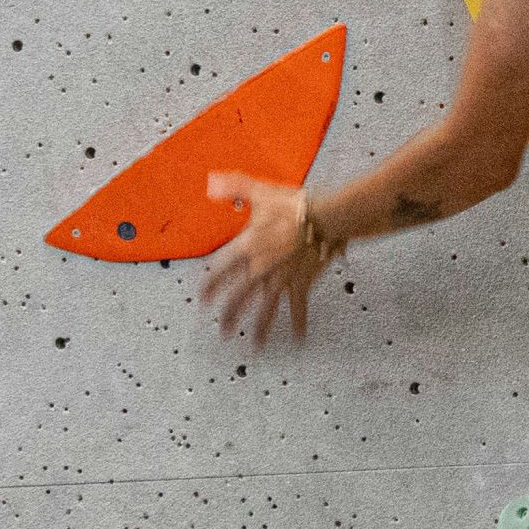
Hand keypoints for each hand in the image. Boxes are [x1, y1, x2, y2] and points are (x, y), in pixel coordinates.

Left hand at [201, 174, 329, 344]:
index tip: (202, 299)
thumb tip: (212, 183)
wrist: (326, 216)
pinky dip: (300, 323)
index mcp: (246, 247)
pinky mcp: (301, 283)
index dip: (209, 286)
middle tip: (222, 330)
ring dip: (258, 329)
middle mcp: (259, 268)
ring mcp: (280, 279)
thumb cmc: (295, 204)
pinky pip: (299, 308)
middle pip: (238, 299)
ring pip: (265, 310)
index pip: (219, 271)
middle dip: (229, 317)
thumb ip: (234, 188)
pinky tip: (300, 337)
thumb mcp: (261, 192)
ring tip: (254, 345)